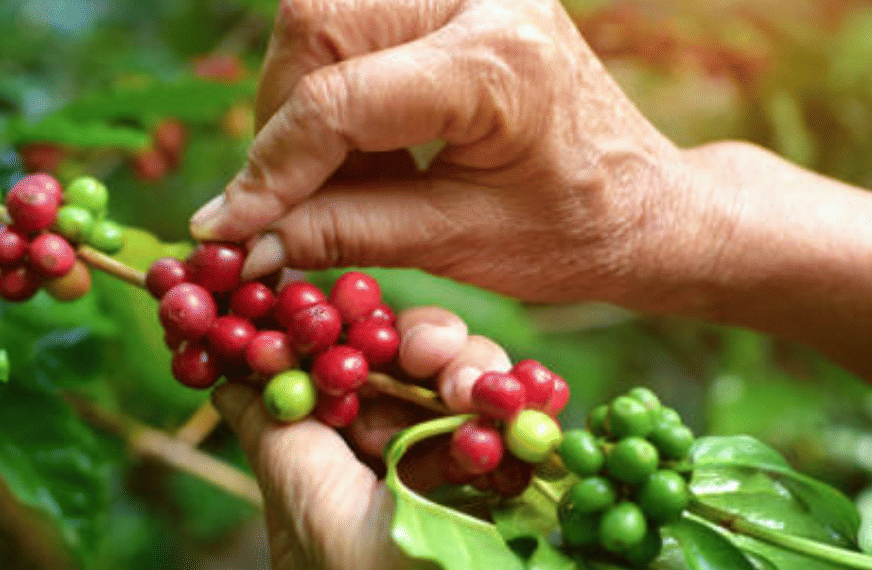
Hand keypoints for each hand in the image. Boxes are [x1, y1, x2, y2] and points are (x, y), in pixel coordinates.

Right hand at [189, 0, 706, 306]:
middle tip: (289, 201)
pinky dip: (338, 86)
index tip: (227, 231)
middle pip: (316, 23)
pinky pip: (356, 18)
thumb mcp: (456, 244)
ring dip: (307, 101)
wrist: (644, 203)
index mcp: (499, 63)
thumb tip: (240, 241)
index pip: (340, 101)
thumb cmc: (572, 234)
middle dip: (283, 121)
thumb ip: (342, 232)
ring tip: (348, 181)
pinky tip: (371, 150)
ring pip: (323, 12)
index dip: (270, 170)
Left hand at [211, 306, 603, 569]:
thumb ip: (283, 447)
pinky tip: (515, 402)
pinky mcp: (517, 495)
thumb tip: (228, 376)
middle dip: (400, 357)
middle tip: (428, 343)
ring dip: (460, 375)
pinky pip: (502, 424)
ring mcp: (455, 499)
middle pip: (380, 393)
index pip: (305, 411)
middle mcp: (384, 503)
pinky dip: (508, 404)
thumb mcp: (325, 533)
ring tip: (477, 381)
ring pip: (444, 398)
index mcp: (321, 521)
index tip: (309, 294)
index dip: (308, 351)